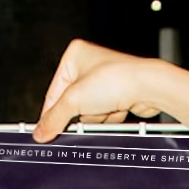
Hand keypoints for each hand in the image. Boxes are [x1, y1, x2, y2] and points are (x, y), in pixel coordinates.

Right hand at [33, 40, 165, 142]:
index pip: (53, 93)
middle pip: (71, 106)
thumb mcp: (75, 100)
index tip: (45, 132)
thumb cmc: (118, 79)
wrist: (148, 88)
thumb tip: (40, 132)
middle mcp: (88, 66)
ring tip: (106, 107)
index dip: (50, 115)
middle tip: (87, 114)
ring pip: (87, 113)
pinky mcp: (116, 95)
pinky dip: (107, 118)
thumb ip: (53, 118)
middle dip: (81, 114)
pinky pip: (102, 115)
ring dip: (96, 117)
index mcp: (74, 56)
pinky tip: (115, 109)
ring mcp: (103, 81)